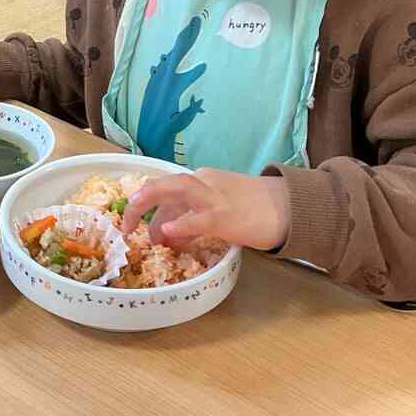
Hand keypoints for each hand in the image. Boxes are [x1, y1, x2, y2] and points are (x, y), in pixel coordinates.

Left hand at [120, 168, 290, 251]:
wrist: (290, 206)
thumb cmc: (255, 208)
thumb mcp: (219, 206)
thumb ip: (192, 216)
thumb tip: (167, 234)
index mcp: (202, 180)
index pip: (165, 186)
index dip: (144, 202)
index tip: (130, 221)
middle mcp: (204, 183)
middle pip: (165, 184)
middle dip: (140, 201)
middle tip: (125, 226)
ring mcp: (216, 198)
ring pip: (178, 190)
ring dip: (152, 202)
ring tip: (133, 220)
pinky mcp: (228, 217)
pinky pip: (200, 218)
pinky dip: (182, 224)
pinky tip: (167, 232)